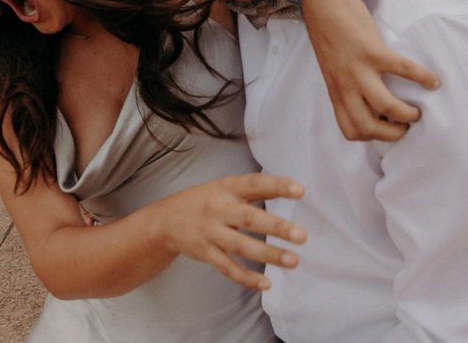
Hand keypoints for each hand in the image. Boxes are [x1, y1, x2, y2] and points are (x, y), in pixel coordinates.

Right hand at [155, 173, 305, 290]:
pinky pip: (228, 267)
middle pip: (249, 218)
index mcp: (226, 188)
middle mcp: (218, 209)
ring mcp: (210, 232)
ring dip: (268, 255)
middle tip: (302, 235)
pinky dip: (246, 277)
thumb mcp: (225, 187)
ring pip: (241, 246)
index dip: (276, 186)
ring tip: (294, 261)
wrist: (165, 220)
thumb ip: (255, 189)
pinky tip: (266, 283)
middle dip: (276, 227)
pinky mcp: (206, 253)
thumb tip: (293, 188)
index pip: (254, 184)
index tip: (300, 191)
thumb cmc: (205, 201)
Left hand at [302, 0, 439, 141]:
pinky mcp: (371, 50)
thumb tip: (374, 107)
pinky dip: (422, 78)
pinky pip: (402, 70)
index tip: (388, 127)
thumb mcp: (333, 72)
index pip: (351, 131)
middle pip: (368, 127)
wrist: (324, 6)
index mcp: (336, 93)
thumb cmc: (331, 39)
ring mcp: (358, 69)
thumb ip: (348, 90)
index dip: (373, 137)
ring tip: (418, 110)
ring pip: (385, 105)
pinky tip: (433, 81)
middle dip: (393, 133)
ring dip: (407, 114)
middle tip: (407, 125)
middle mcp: (345, 85)